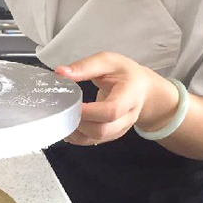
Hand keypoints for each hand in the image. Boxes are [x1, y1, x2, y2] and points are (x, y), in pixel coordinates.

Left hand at [55, 52, 179, 145]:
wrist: (142, 90)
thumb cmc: (124, 73)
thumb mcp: (108, 62)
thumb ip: (85, 67)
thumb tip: (60, 73)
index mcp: (130, 95)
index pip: (112, 110)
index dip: (89, 111)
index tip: (73, 103)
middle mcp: (127, 116)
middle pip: (103, 130)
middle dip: (80, 123)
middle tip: (66, 109)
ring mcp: (120, 129)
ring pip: (96, 139)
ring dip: (76, 131)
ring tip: (64, 115)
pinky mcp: (111, 135)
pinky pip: (92, 141)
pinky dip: (77, 136)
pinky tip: (68, 124)